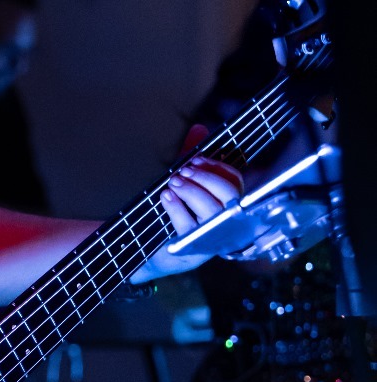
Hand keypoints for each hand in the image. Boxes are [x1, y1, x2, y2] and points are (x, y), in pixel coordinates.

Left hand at [140, 125, 242, 278]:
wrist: (147, 254)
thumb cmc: (167, 217)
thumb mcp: (180, 184)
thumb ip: (189, 158)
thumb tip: (199, 128)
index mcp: (224, 205)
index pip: (235, 182)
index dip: (219, 168)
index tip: (198, 159)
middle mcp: (223, 223)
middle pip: (229, 194)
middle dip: (206, 178)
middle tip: (184, 170)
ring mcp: (209, 238)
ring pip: (212, 210)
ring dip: (193, 191)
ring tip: (173, 183)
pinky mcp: (192, 251)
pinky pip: (189, 226)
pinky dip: (177, 208)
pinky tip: (165, 198)